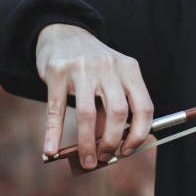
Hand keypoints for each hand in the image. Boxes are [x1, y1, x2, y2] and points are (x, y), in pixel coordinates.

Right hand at [35, 23, 153, 168]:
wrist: (63, 33)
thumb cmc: (93, 66)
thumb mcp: (111, 79)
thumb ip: (113, 109)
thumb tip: (111, 148)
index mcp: (129, 69)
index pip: (144, 106)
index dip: (139, 133)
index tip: (128, 150)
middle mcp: (108, 67)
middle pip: (118, 112)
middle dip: (113, 141)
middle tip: (105, 157)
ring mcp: (82, 68)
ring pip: (87, 113)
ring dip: (87, 143)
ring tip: (86, 161)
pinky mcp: (56, 72)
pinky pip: (55, 108)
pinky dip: (53, 133)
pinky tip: (51, 150)